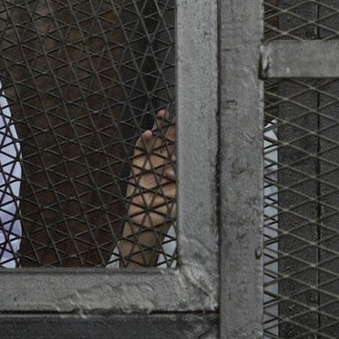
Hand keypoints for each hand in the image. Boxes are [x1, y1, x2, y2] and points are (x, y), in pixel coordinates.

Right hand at [118, 110, 177, 265]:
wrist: (146, 223)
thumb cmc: (166, 214)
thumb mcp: (182, 200)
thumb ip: (187, 189)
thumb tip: (201, 178)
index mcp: (177, 170)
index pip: (182, 151)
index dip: (185, 138)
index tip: (190, 126)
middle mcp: (164, 164)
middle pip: (169, 142)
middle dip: (172, 128)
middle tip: (176, 114)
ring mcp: (150, 165)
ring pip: (156, 142)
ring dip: (159, 128)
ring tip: (163, 115)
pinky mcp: (137, 168)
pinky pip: (140, 152)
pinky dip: (143, 142)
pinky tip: (148, 133)